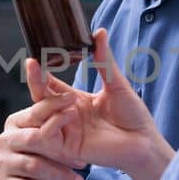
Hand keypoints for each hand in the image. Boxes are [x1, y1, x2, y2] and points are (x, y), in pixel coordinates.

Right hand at [0, 97, 87, 179]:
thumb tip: (76, 100)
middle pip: (34, 140)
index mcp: (15, 123)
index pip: (35, 112)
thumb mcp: (41, 139)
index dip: (55, 106)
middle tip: (82, 162)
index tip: (75, 101)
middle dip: (61, 151)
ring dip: (60, 175)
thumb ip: (52, 123)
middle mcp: (6, 140)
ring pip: (35, 167)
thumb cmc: (35, 158)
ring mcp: (4, 163)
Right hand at [31, 29, 173, 179]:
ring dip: (49, 103)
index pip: (49, 85)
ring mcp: (66, 131)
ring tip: (71, 99)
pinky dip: (55, 121)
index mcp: (75, 100)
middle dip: (36, 81)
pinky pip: (48, 134)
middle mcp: (66, 115)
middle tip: (34, 65)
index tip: (34, 58)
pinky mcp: (68, 148)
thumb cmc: (133, 115)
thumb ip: (104, 61)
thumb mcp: (116, 84)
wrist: (144, 142)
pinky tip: (70, 113)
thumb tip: (99, 32)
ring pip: (40, 115)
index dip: (39, 72)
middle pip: (40, 98)